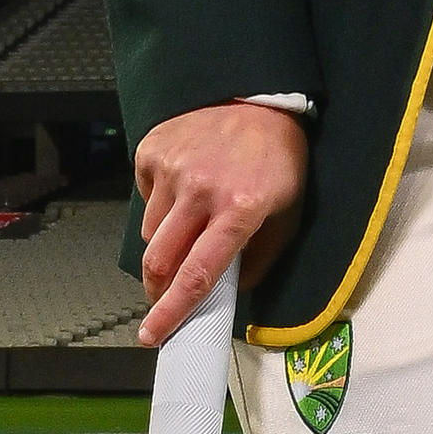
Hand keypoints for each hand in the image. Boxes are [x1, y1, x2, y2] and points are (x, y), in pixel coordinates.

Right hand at [134, 98, 308, 343]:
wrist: (257, 97)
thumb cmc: (278, 159)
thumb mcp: (288, 212)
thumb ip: (260, 258)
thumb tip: (231, 292)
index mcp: (240, 210)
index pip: (198, 274)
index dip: (172, 311)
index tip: (152, 336)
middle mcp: (201, 190)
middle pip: (159, 260)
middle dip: (156, 289)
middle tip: (162, 297)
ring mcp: (172, 169)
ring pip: (149, 232)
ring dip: (164, 243)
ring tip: (190, 223)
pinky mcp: (152, 151)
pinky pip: (144, 198)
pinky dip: (160, 205)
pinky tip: (184, 188)